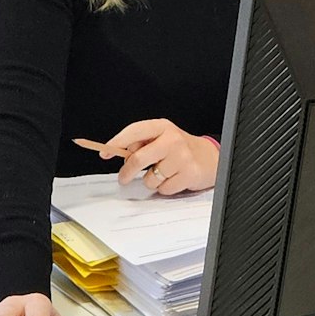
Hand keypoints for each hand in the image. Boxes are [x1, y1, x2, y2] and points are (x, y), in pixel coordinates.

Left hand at [90, 119, 219, 194]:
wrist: (209, 158)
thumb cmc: (180, 148)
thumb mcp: (162, 137)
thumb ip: (142, 142)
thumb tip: (120, 152)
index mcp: (162, 126)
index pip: (135, 131)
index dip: (117, 142)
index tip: (105, 153)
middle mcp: (172, 139)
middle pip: (139, 158)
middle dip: (127, 172)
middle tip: (124, 178)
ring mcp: (182, 157)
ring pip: (150, 178)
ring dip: (151, 181)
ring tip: (161, 173)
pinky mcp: (188, 174)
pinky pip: (164, 188)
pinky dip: (164, 188)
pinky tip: (173, 179)